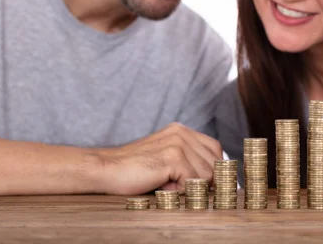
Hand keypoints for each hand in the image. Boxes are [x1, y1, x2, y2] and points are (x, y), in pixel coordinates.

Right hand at [95, 123, 221, 194]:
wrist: (106, 170)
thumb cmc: (134, 170)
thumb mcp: (165, 160)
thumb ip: (188, 162)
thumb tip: (215, 181)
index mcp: (181, 131)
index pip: (215, 149)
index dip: (215, 169)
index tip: (208, 186)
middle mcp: (181, 133)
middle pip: (214, 162)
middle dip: (205, 181)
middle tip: (182, 188)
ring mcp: (178, 143)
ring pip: (207, 175)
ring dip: (191, 187)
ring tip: (168, 186)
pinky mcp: (172, 157)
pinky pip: (194, 182)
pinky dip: (182, 192)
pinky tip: (163, 187)